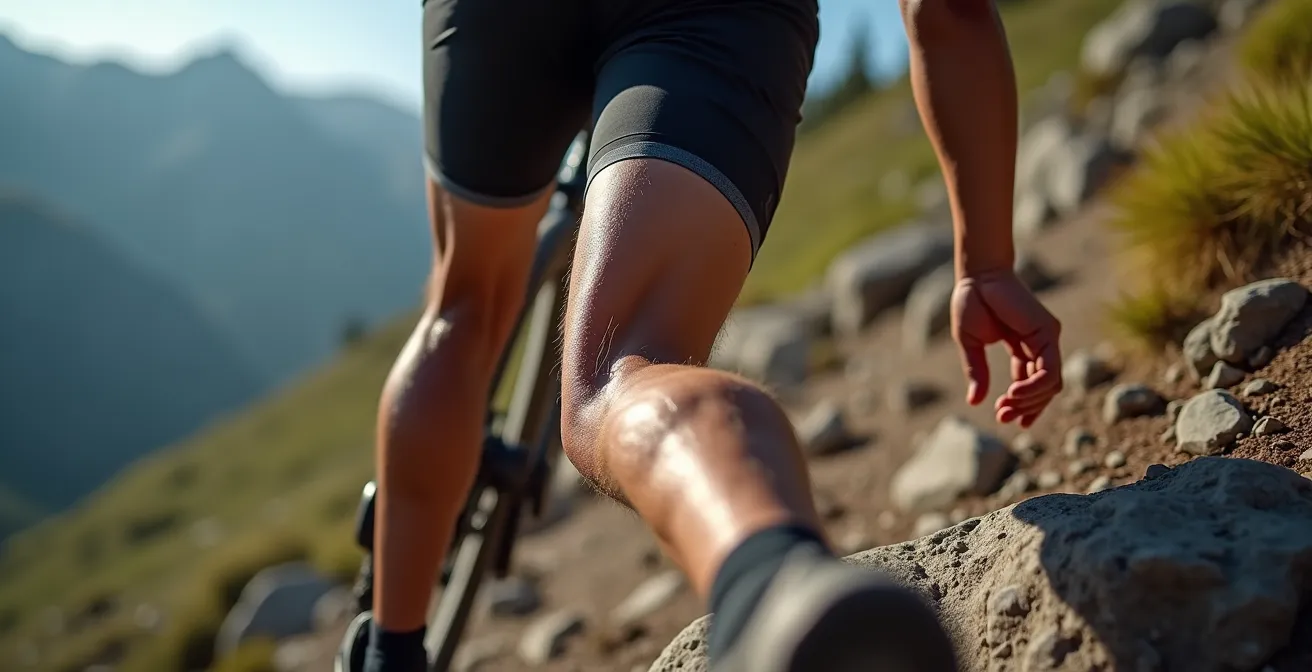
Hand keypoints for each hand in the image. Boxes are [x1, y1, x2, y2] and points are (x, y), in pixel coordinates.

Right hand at [950, 269, 1062, 427]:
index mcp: (1024, 346)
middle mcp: (1041, 344)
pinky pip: (1048, 371)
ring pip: (1051, 384)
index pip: (1033, 382)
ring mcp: (1047, 338)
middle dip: (1025, 407)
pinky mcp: (1048, 333)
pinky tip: (1013, 394)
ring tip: (1005, 406)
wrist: (977, 275)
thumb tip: (975, 402)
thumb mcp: (971, 344)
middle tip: (1002, 416)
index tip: (1005, 418)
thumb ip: (977, 371)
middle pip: (1045, 388)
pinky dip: (1034, 388)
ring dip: (1030, 401)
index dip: (1024, 404)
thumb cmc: (972, 302)